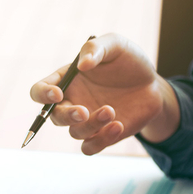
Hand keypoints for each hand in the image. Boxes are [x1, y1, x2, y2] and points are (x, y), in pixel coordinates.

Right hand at [30, 34, 180, 154]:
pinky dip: (101, 141)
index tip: (57, 94)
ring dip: (91, 125)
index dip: (42, 94)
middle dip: (67, 116)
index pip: (40, 91)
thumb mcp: (115, 45)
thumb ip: (95, 48)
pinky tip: (119, 126)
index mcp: (66, 80)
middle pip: (54, 116)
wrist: (152, 85)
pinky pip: (89, 148)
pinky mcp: (101, 136)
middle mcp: (71, 102)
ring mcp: (86, 122)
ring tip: (112, 110)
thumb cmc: (129, 62)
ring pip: (75, 132)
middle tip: (84, 111)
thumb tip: (82, 65)